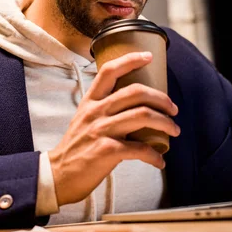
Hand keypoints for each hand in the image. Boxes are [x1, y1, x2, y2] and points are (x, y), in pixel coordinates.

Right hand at [48, 51, 179, 205]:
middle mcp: (96, 111)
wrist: (57, 175)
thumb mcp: (84, 120)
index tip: (149, 56)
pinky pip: (140, 148)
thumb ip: (104, 110)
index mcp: (90, 101)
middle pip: (135, 92)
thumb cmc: (76, 148)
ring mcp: (101, 130)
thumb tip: (134, 109)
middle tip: (173, 109)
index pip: (109, 71)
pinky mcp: (107, 151)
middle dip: (161, 98)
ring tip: (174, 130)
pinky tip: (160, 161)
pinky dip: (155, 155)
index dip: (130, 59)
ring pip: (143, 115)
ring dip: (165, 123)